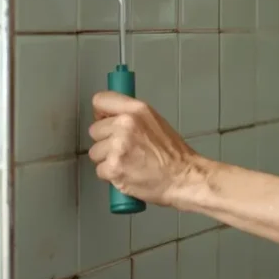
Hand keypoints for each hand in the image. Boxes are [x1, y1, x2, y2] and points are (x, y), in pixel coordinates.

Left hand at [88, 91, 200, 207]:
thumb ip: (132, 117)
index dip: (102, 114)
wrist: (183, 178)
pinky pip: (99, 170)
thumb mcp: (156, 122)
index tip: (107, 121)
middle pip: (94, 130)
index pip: (100, 101)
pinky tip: (128, 174)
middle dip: (106, 141)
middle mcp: (125, 125)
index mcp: (137, 110)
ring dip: (107, 160)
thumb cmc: (173, 155)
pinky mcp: (113, 167)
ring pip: (95, 152)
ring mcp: (118, 146)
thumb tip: (110, 117)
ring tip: (129, 162)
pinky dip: (111, 175)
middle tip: (126, 149)